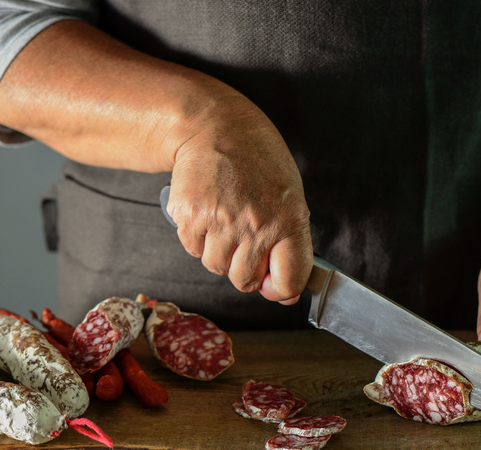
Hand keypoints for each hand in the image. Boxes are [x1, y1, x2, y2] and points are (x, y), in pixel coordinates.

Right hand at [166, 92, 312, 303]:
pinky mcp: (190, 217)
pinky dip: (199, 238)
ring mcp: (221, 222)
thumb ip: (290, 241)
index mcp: (289, 220)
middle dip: (245, 270)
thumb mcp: (289, 196)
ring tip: (226, 219)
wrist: (216, 127)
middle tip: (244, 241)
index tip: (275, 286)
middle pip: (245, 281)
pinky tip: (208, 212)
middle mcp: (256, 225)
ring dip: (220, 252)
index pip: (290, 280)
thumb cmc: (257, 160)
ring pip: (216, 268)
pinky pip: (193, 250)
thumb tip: (284, 289)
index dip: (281, 290)